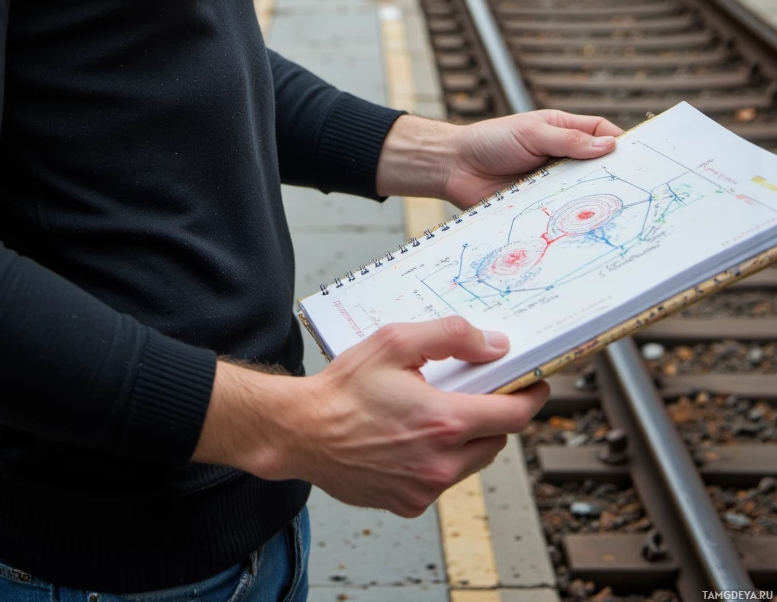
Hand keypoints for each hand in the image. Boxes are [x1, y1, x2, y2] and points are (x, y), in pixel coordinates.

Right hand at [193, 319, 548, 516]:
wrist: (302, 431)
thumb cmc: (343, 388)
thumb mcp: (395, 341)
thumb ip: (451, 336)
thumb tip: (494, 344)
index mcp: (444, 421)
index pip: (514, 415)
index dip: (532, 396)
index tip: (538, 383)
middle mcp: (441, 462)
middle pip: (499, 440)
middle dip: (496, 413)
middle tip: (480, 390)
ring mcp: (426, 489)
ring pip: (474, 462)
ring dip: (470, 437)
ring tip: (440, 411)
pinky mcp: (410, 504)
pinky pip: (444, 480)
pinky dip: (441, 459)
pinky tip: (414, 437)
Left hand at [375, 109, 622, 207]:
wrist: (453, 168)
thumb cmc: (490, 141)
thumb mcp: (531, 133)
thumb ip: (568, 140)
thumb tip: (610, 146)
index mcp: (564, 132)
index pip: (603, 135)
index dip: (624, 144)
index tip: (646, 157)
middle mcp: (563, 160)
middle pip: (600, 169)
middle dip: (618, 178)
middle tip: (641, 192)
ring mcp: (554, 185)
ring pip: (585, 195)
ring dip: (597, 203)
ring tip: (621, 214)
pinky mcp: (542, 209)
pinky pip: (564, 216)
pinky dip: (575, 222)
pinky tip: (588, 231)